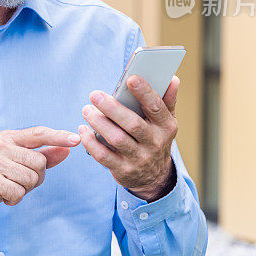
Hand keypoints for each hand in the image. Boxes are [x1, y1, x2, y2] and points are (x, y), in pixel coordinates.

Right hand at [0, 126, 80, 220]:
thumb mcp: (19, 161)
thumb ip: (43, 155)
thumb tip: (67, 149)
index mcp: (9, 137)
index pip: (38, 133)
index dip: (58, 136)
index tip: (76, 140)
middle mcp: (0, 145)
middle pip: (39, 163)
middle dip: (35, 178)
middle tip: (18, 181)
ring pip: (31, 179)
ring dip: (24, 190)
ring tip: (9, 187)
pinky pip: (19, 192)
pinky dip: (15, 199)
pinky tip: (3, 195)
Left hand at [79, 75, 179, 200]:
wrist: (154, 176)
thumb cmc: (155, 138)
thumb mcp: (165, 121)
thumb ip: (166, 99)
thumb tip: (172, 79)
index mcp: (165, 126)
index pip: (156, 107)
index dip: (144, 92)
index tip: (131, 78)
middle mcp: (154, 143)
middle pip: (132, 124)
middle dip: (112, 108)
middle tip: (95, 95)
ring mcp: (139, 158)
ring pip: (116, 139)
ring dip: (98, 123)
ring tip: (87, 110)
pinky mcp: (123, 170)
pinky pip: (103, 156)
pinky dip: (91, 142)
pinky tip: (83, 130)